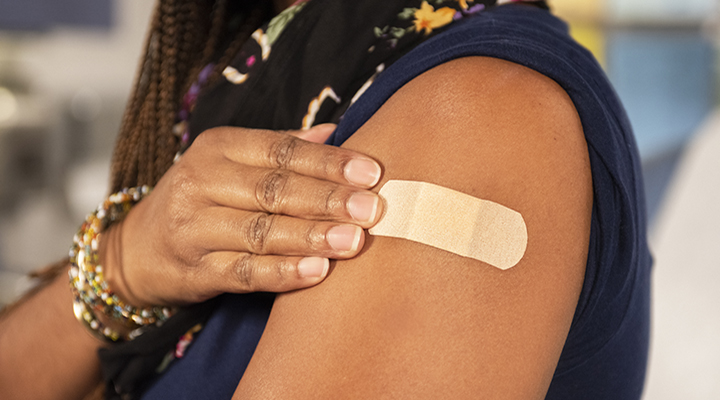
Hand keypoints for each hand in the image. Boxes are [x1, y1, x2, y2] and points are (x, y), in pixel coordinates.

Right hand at [101, 124, 382, 305]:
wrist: (136, 249)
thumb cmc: (201, 199)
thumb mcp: (231, 162)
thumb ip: (282, 147)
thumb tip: (335, 131)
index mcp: (217, 147)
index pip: (281, 151)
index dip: (328, 161)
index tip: (371, 172)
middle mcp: (201, 182)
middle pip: (274, 189)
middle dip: (327, 199)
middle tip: (370, 209)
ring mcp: (193, 228)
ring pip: (261, 231)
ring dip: (310, 236)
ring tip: (352, 241)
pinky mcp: (193, 271)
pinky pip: (244, 272)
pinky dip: (283, 273)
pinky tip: (318, 272)